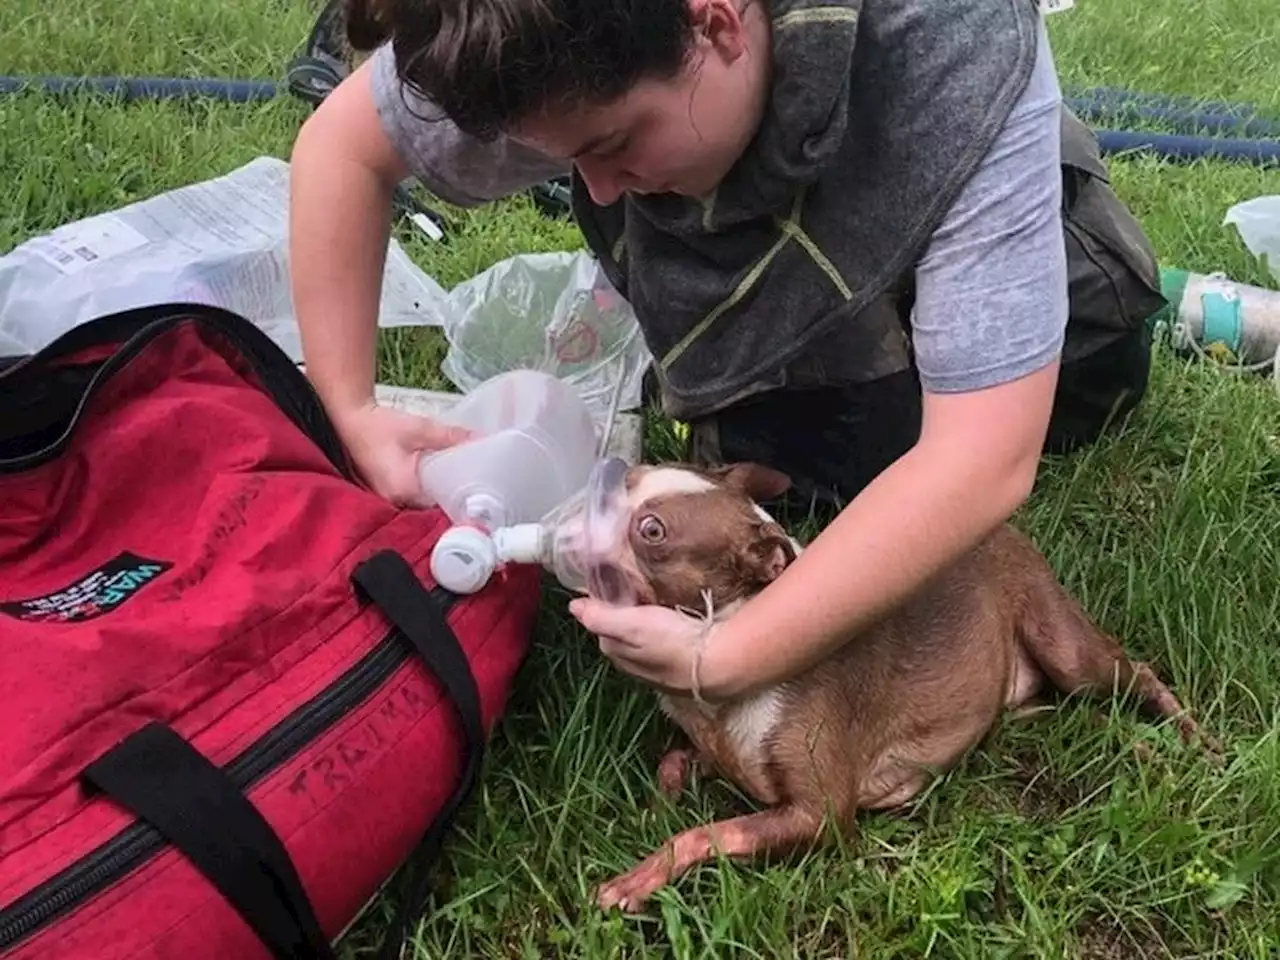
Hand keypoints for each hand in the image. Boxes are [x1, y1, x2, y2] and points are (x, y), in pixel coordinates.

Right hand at [332, 401, 471, 506]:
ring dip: (437, 494)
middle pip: (433, 508)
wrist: (350, 421)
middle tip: (474, 485)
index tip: (480, 492)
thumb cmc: (380, 425)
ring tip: (457, 482)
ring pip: (422, 505)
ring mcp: (388, 501)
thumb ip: (450, 437)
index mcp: (405, 490)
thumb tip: (479, 441)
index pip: (442, 504)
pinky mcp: (386, 495)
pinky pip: (411, 499)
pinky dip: (423, 491)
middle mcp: (395, 502)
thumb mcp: (419, 428)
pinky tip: (434, 479)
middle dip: (451, 496)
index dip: (461, 498)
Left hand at [568, 597, 727, 699]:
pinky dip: (664, 630)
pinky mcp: (678, 666)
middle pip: (621, 632)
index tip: (615, 583)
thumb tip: (573, 607)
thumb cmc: (674, 642)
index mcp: (616, 652)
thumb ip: (600, 617)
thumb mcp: (631, 625)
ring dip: (645, 622)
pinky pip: (663, 643)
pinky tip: (674, 620)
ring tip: (656, 600)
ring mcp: (656, 667)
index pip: (601, 623)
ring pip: (643, 638)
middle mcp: (633, 663)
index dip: (606, 603)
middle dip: (624, 613)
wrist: (719, 664)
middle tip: (636, 587)